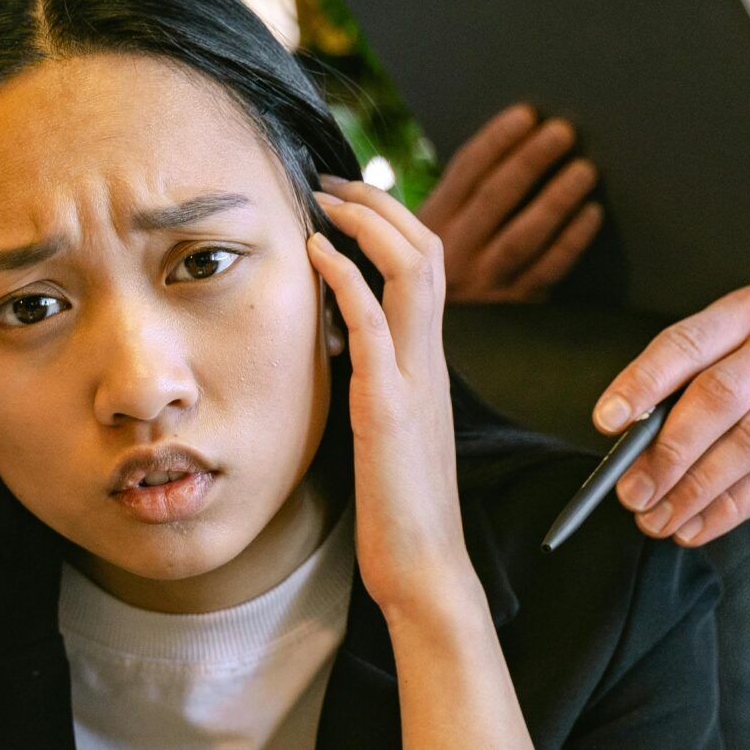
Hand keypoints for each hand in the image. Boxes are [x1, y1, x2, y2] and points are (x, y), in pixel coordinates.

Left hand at [308, 177, 470, 621]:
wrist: (425, 568)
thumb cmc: (401, 513)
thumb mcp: (389, 434)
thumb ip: (379, 390)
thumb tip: (346, 360)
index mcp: (430, 366)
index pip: (426, 270)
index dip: (392, 225)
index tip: (347, 203)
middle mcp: (431, 362)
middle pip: (428, 252)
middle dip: (382, 205)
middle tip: (333, 181)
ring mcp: (415, 381)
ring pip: (414, 272)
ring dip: (369, 223)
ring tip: (326, 197)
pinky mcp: (390, 408)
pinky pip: (376, 324)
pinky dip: (349, 277)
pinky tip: (318, 251)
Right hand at [421, 104, 601, 303]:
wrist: (422, 333)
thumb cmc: (445, 266)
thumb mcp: (436, 228)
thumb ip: (466, 193)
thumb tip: (521, 135)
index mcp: (431, 223)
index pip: (465, 172)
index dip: (496, 140)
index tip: (527, 114)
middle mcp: (454, 253)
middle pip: (494, 199)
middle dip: (530, 161)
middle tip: (564, 132)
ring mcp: (484, 283)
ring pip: (522, 236)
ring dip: (556, 199)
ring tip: (585, 170)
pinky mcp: (513, 308)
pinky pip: (546, 270)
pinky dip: (571, 241)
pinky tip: (592, 214)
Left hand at [592, 286, 749, 545]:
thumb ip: (696, 389)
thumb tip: (630, 448)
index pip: (687, 342)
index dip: (642, 383)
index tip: (608, 422)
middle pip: (718, 396)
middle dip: (666, 451)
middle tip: (630, 493)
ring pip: (748, 441)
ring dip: (694, 488)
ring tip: (657, 519)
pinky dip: (729, 508)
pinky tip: (696, 527)